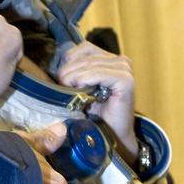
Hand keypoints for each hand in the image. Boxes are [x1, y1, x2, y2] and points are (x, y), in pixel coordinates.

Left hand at [57, 44, 137, 159]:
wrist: (112, 135)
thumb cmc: (96, 114)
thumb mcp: (81, 88)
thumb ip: (75, 73)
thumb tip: (57, 67)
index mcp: (109, 59)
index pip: (83, 48)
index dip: (69, 62)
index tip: (63, 81)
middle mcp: (120, 61)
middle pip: (85, 57)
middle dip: (69, 73)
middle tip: (64, 89)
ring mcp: (125, 69)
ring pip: (89, 64)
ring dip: (74, 78)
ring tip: (72, 93)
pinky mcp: (126, 81)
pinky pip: (99, 73)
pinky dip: (86, 80)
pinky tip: (82, 92)